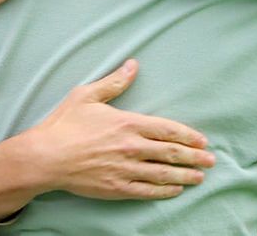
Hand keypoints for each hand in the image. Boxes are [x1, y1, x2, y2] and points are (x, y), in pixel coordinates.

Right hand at [10, 60, 212, 201]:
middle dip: (194, 158)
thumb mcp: (87, 95)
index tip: (202, 140)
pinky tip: (176, 190)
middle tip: (211, 161)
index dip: (188, 136)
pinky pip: (147, 191)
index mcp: (128, 123)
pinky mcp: (117, 188)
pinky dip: (165, 191)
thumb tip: (132, 65)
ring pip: (164, 174)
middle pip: (171, 153)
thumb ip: (114, 82)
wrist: (46, 157)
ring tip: (200, 177)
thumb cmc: (64, 124)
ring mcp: (126, 170)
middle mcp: (132, 147)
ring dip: (185, 176)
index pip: (167, 130)